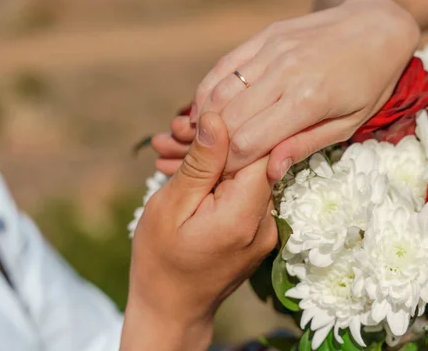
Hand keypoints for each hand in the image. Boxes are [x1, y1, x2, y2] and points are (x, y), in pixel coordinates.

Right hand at [122, 112, 277, 350]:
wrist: (171, 309)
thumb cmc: (160, 261)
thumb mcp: (170, 207)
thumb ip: (200, 164)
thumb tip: (218, 118)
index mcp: (243, 216)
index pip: (262, 149)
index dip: (233, 127)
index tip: (198, 122)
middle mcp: (266, 222)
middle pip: (256, 160)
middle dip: (219, 141)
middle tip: (176, 135)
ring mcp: (267, 228)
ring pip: (249, 173)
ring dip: (216, 160)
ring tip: (174, 152)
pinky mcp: (260, 230)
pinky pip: (246, 192)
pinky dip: (220, 179)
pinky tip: (189, 174)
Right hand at [190, 0, 418, 180]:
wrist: (377, 26)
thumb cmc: (369, 83)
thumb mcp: (349, 124)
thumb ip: (304, 146)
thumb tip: (269, 172)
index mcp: (308, 100)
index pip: (248, 142)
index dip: (231, 165)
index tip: (227, 178)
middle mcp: (285, 72)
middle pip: (227, 120)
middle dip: (215, 148)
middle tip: (213, 164)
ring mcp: (271, 50)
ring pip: (219, 92)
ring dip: (206, 121)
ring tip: (205, 142)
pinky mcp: (264, 36)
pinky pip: (224, 66)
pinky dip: (207, 91)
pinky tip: (205, 111)